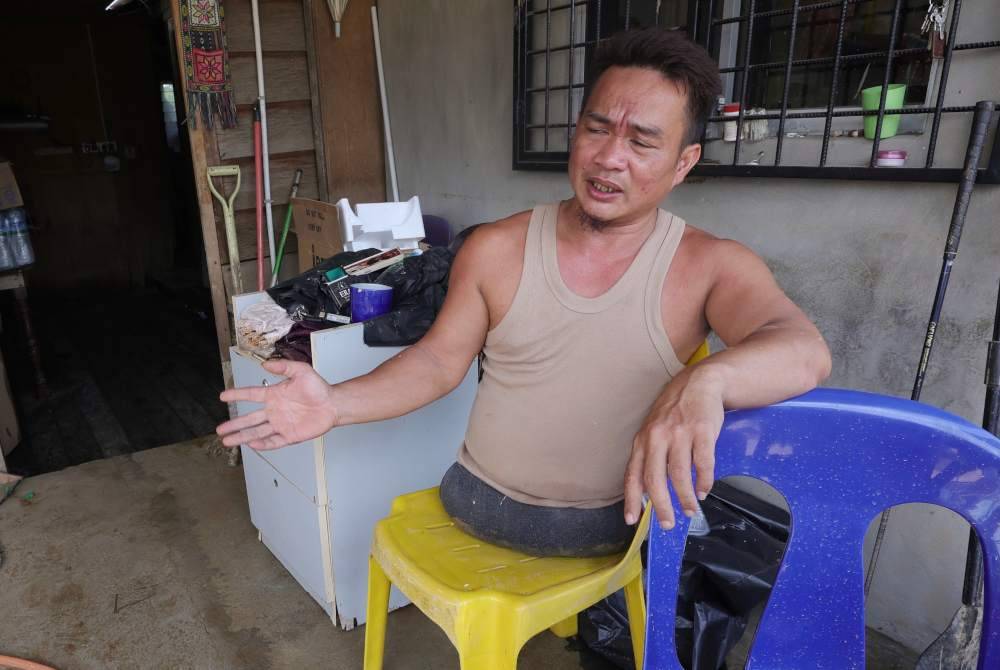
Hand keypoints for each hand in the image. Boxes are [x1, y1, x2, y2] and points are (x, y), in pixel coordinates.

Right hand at [216, 359, 338, 449]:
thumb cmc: (318, 387)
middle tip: (219, 430)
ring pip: (257, 432)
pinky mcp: (290, 435)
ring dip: (242, 437)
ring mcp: (281, 424)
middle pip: (250, 419)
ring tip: (227, 441)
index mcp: (274, 394)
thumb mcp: (301, 371)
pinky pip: (274, 441)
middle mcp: (274, 410)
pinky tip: (252, 445)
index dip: (237, 395)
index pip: (251, 394)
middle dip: (234, 424)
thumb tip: (265, 364)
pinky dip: (263, 444)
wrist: (333, 404)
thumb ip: (283, 366)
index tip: (222, 396)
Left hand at [624, 368, 724, 529]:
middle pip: (655, 479)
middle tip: (667, 524)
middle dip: (661, 506)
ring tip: (691, 510)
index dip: (632, 498)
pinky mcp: (702, 432)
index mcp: (643, 440)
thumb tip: (646, 490)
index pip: (633, 474)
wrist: (700, 383)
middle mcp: (658, 437)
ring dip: (686, 498)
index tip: (632, 519)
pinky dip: (704, 481)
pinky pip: (703, 464)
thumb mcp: (654, 429)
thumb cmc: (675, 411)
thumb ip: (649, 456)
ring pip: (680, 475)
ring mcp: (680, 434)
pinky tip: (704, 490)